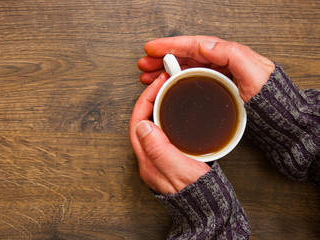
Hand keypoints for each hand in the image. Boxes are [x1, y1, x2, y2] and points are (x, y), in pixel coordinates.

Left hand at [129, 73, 210, 194]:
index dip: (147, 99)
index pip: (138, 121)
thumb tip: (143, 125)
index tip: (160, 84)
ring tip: (168, 91)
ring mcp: (157, 157)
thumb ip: (159, 149)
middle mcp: (149, 158)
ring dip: (157, 105)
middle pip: (142, 120)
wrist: (208, 208)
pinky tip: (175, 111)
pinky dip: (165, 115)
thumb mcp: (179, 170)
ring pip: (151, 124)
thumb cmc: (196, 193)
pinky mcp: (168, 156)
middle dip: (150, 98)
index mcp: (147, 159)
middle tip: (164, 82)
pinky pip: (161, 130)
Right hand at [138, 36, 274, 101]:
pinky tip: (164, 86)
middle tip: (144, 64)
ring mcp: (214, 76)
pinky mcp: (212, 89)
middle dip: (161, 58)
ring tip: (147, 75)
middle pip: (183, 56)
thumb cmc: (268, 95)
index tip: (152, 48)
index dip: (170, 45)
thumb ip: (232, 54)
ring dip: (163, 70)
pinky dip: (173, 81)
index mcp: (226, 54)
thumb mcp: (255, 71)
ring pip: (182, 68)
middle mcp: (218, 63)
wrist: (277, 115)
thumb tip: (205, 45)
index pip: (193, 45)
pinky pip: (187, 80)